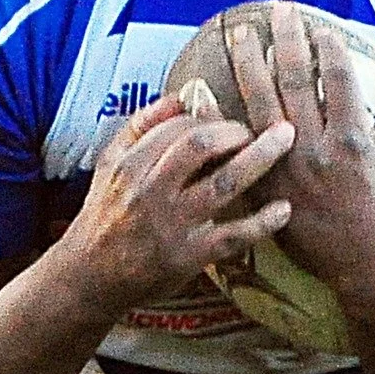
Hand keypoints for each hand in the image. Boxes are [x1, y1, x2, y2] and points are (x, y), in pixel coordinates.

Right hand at [58, 93, 294, 314]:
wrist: (88, 277)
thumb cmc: (105, 215)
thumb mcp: (110, 165)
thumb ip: (141, 127)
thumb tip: (181, 96)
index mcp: (130, 165)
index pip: (178, 127)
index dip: (210, 118)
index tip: (230, 124)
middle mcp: (150, 192)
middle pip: (199, 146)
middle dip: (237, 130)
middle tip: (262, 127)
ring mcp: (171, 226)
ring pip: (222, 185)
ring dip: (259, 159)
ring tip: (286, 141)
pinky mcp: (188, 258)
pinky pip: (232, 237)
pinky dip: (261, 222)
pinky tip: (284, 208)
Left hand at [229, 5, 374, 316]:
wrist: (374, 269)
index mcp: (356, 138)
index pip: (340, 78)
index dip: (330, 47)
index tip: (322, 27)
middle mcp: (318, 148)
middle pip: (297, 80)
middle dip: (288, 40)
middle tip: (279, 11)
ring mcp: (289, 169)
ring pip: (262, 105)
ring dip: (250, 65)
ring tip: (241, 36)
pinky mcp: (269, 190)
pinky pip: (238, 146)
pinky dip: (220, 116)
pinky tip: (205, 91)